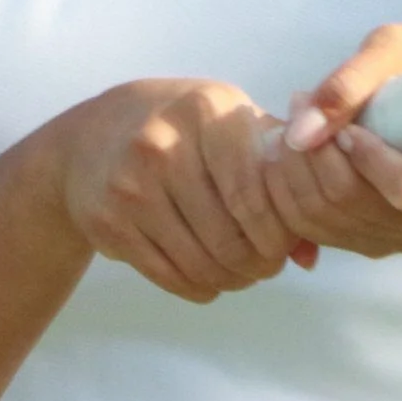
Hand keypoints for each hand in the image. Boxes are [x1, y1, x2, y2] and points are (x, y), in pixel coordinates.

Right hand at [54, 80, 318, 302]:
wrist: (91, 135)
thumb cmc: (183, 129)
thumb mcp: (231, 125)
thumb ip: (280, 174)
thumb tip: (310, 254)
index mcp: (206, 112)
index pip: (255, 193)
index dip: (278, 232)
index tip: (285, 244)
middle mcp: (163, 145)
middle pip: (230, 236)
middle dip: (259, 263)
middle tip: (267, 265)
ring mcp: (130, 186)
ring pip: (200, 263)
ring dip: (232, 279)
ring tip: (243, 273)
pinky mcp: (108, 222)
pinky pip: (168, 275)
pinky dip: (199, 287)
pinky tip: (210, 280)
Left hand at [268, 25, 401, 256]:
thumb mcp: (393, 51)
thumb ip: (350, 85)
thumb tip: (301, 133)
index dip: (366, 158)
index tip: (347, 125)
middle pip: (356, 205)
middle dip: (312, 155)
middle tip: (298, 105)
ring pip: (327, 220)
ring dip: (292, 170)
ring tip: (288, 125)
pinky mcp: (372, 244)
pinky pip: (315, 231)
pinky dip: (289, 192)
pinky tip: (290, 155)